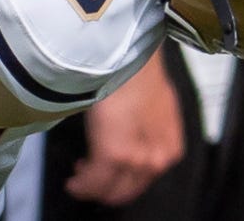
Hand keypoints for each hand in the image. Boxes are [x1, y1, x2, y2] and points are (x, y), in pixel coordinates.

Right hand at [65, 49, 186, 204]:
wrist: (132, 55)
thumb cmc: (139, 70)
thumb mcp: (153, 104)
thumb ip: (146, 126)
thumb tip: (130, 130)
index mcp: (169, 148)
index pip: (145, 178)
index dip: (124, 179)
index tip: (107, 170)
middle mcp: (156, 159)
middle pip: (128, 189)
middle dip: (107, 188)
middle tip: (89, 177)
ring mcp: (136, 159)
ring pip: (110, 189)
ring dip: (93, 187)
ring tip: (79, 177)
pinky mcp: (114, 153)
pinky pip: (93, 181)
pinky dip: (81, 185)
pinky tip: (74, 183)